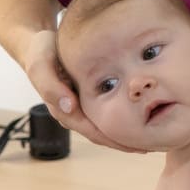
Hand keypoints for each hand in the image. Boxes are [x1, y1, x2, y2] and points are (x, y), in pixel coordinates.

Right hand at [20, 28, 141, 152]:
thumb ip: (50, 86)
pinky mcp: (85, 98)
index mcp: (63, 110)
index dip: (116, 140)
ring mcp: (79, 107)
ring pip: (105, 126)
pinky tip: (141, 115)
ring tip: (151, 137)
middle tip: (153, 146)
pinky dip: (122, 116)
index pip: (94, 131)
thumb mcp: (41, 64)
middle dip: (126, 143)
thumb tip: (70, 106)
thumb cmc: (40, 52)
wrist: (36, 42)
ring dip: (126, 134)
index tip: (138, 146)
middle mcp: (72, 113)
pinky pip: (105, 112)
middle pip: (102, 134)